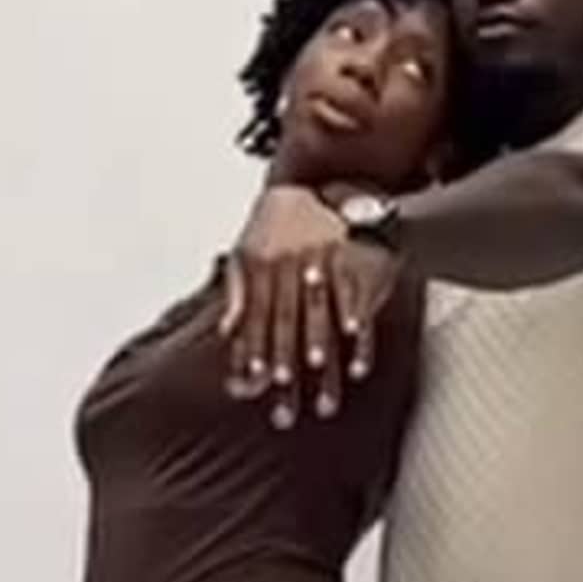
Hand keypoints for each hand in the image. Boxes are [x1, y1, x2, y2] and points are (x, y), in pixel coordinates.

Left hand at [219, 187, 395, 425]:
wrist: (319, 192)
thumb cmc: (279, 231)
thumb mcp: (248, 255)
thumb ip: (237, 295)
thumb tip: (227, 333)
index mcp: (262, 268)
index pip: (257, 318)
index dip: (255, 350)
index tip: (254, 381)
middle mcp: (288, 267)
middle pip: (285, 322)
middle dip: (284, 357)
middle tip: (285, 390)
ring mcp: (321, 263)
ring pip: (319, 312)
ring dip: (318, 342)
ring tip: (320, 372)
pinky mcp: (350, 260)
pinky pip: (352, 295)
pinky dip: (354, 318)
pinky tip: (355, 343)